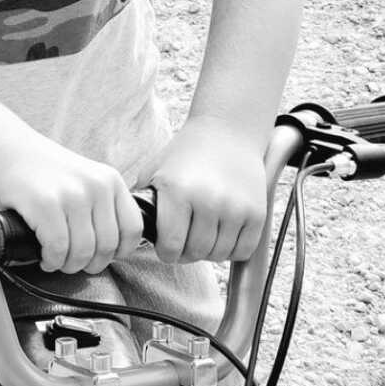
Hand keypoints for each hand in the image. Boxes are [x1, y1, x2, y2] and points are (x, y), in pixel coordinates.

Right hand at [0, 138, 143, 274]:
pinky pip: (58, 249)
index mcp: (110, 180)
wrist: (9, 151)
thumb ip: (102, 206)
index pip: (133, 229)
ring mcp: (72, 195)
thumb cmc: (45, 173)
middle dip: (90, 264)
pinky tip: (45, 257)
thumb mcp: (86, 180)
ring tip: (57, 261)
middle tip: (75, 263)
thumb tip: (112, 249)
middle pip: (107, 246)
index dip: (120, 251)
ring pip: (83, 252)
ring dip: (69, 266)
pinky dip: (51, 261)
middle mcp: (96, 186)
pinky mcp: (46, 205)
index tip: (103, 256)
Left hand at [151, 117, 266, 262]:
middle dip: (187, 252)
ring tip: (203, 233)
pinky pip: (242, 251)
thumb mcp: (155, 170)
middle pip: (195, 253)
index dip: (166, 252)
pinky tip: (223, 232)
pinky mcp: (257, 213)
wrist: (227, 131)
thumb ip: (141, 202)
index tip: (167, 247)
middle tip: (185, 241)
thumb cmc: (186, 154)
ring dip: (209, 250)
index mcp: (177, 191)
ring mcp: (235, 208)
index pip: (170, 246)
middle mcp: (207, 200)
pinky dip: (232, 248)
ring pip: (219, 254)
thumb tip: (127, 230)